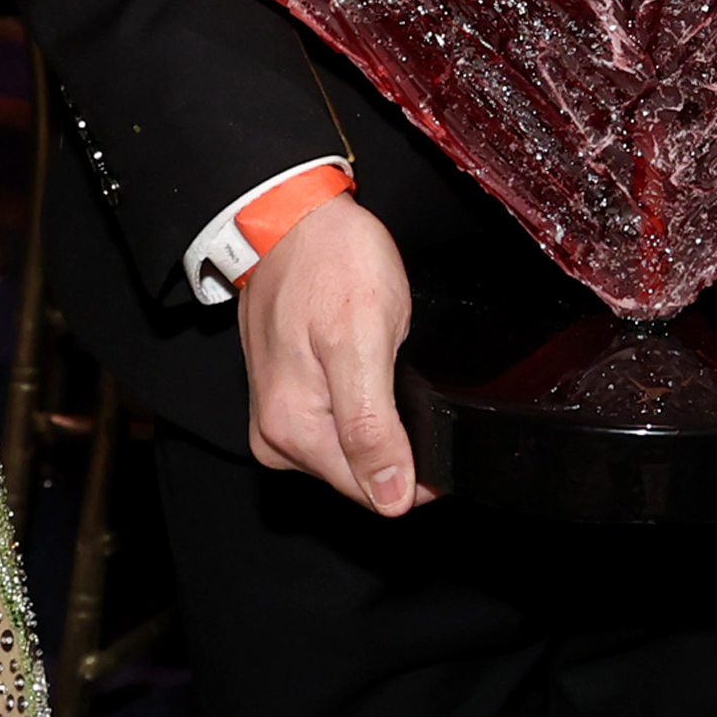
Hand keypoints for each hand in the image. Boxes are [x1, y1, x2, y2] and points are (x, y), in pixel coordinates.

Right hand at [237, 192, 423, 514]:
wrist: (293, 217)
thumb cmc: (329, 264)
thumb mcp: (363, 343)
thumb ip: (372, 428)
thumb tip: (391, 499)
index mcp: (293, 431)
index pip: (371, 492)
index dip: (416, 476)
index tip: (439, 437)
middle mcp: (276, 436)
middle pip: (360, 474)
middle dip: (396, 443)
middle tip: (409, 378)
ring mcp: (278, 415)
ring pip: (351, 450)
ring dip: (380, 421)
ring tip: (387, 365)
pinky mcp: (286, 395)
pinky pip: (336, 424)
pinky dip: (362, 404)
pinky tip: (369, 370)